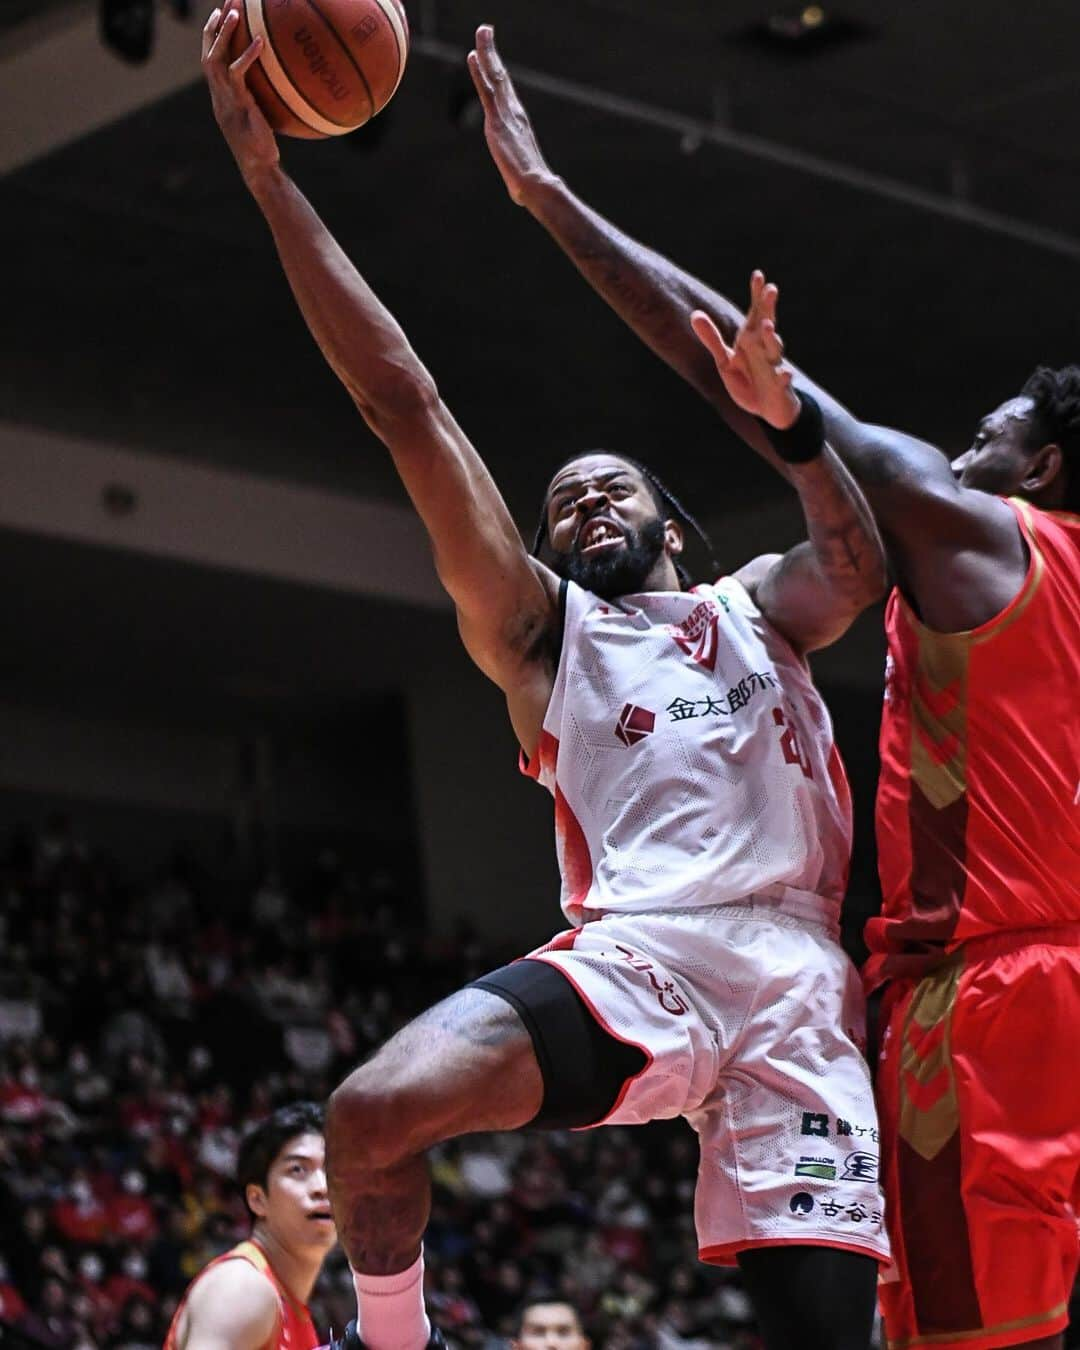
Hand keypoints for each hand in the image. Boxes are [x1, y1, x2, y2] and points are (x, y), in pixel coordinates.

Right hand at [201, 3, 278, 184]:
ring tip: (234, 11)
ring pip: (216, 58)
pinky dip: (248, 56)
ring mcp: (225, 98)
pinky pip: (238, 74)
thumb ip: (261, 99)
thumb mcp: (260, 117)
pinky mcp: (237, 104)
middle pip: (209, 50)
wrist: (259, 167)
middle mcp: (218, 93)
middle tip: (227, 0)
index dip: (212, 35)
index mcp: (221, 94)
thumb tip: (283, 85)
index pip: (211, 57)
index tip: (221, 12)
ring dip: (224, 33)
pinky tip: (261, 41)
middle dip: (214, 24)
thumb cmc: (264, 147)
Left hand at [467, 25, 554, 206]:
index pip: (505, 92)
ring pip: (495, 77)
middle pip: (501, 77)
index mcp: (518, 122)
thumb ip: (519, 174)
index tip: (491, 58)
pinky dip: (479, 72)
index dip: (498, 73)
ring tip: (482, 31)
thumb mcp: (523, 174)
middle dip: (492, 53)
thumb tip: (522, 195)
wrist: (536, 185)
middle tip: (486, 30)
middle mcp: (514, 112)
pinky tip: (472, 56)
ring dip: (488, 52)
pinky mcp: (497, 121)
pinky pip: (486, 91)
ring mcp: (506, 115)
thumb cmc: (532, 186)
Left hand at [691, 271, 799, 429]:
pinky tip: (785, 374)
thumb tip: (694, 314)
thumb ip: (711, 339)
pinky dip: (784, 377)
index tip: (758, 274)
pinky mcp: (779, 387)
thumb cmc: (747, 381)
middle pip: (767, 324)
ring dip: (772, 338)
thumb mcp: (725, 361)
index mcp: (752, 340)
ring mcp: (774, 367)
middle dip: (768, 308)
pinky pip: (782, 381)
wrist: (767, 410)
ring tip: (768, 326)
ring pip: (774, 350)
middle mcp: (765, 349)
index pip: (755, 313)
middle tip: (771, 288)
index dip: (757, 295)